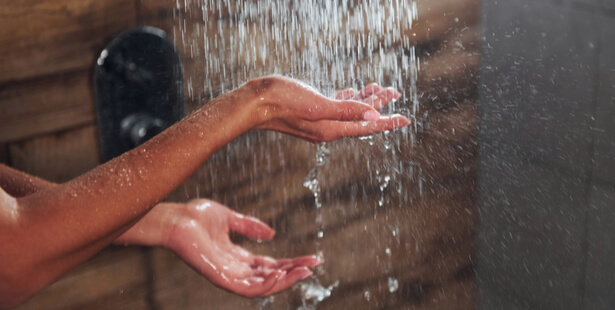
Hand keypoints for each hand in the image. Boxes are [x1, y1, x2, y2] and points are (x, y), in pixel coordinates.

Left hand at [161, 199, 320, 297]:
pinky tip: (279, 272)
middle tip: (314, 266)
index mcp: (238, 257)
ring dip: (284, 281)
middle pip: (271, 277)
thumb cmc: (195, 217)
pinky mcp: (220, 278)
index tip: (312, 258)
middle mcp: (235, 269)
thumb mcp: (229, 218)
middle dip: (293, 273)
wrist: (175, 219)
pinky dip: (265, 284)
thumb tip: (272, 233)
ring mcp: (228, 276)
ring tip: (303, 271)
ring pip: (263, 287)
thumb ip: (250, 226)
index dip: (291, 263)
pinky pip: (247, 288)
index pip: (270, 265)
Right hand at [246, 76, 409, 141]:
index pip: (367, 127)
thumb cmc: (284, 102)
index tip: (406, 119)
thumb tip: (373, 116)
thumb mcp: (318, 105)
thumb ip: (346, 110)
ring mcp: (319, 121)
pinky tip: (354, 90)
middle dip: (380, 105)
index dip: (388, 122)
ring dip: (365, 99)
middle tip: (396, 91)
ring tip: (380, 88)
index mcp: (332, 129)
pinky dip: (348, 98)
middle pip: (361, 118)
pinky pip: (337, 106)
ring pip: (350, 111)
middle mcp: (328, 128)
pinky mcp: (311, 112)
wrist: (255, 103)